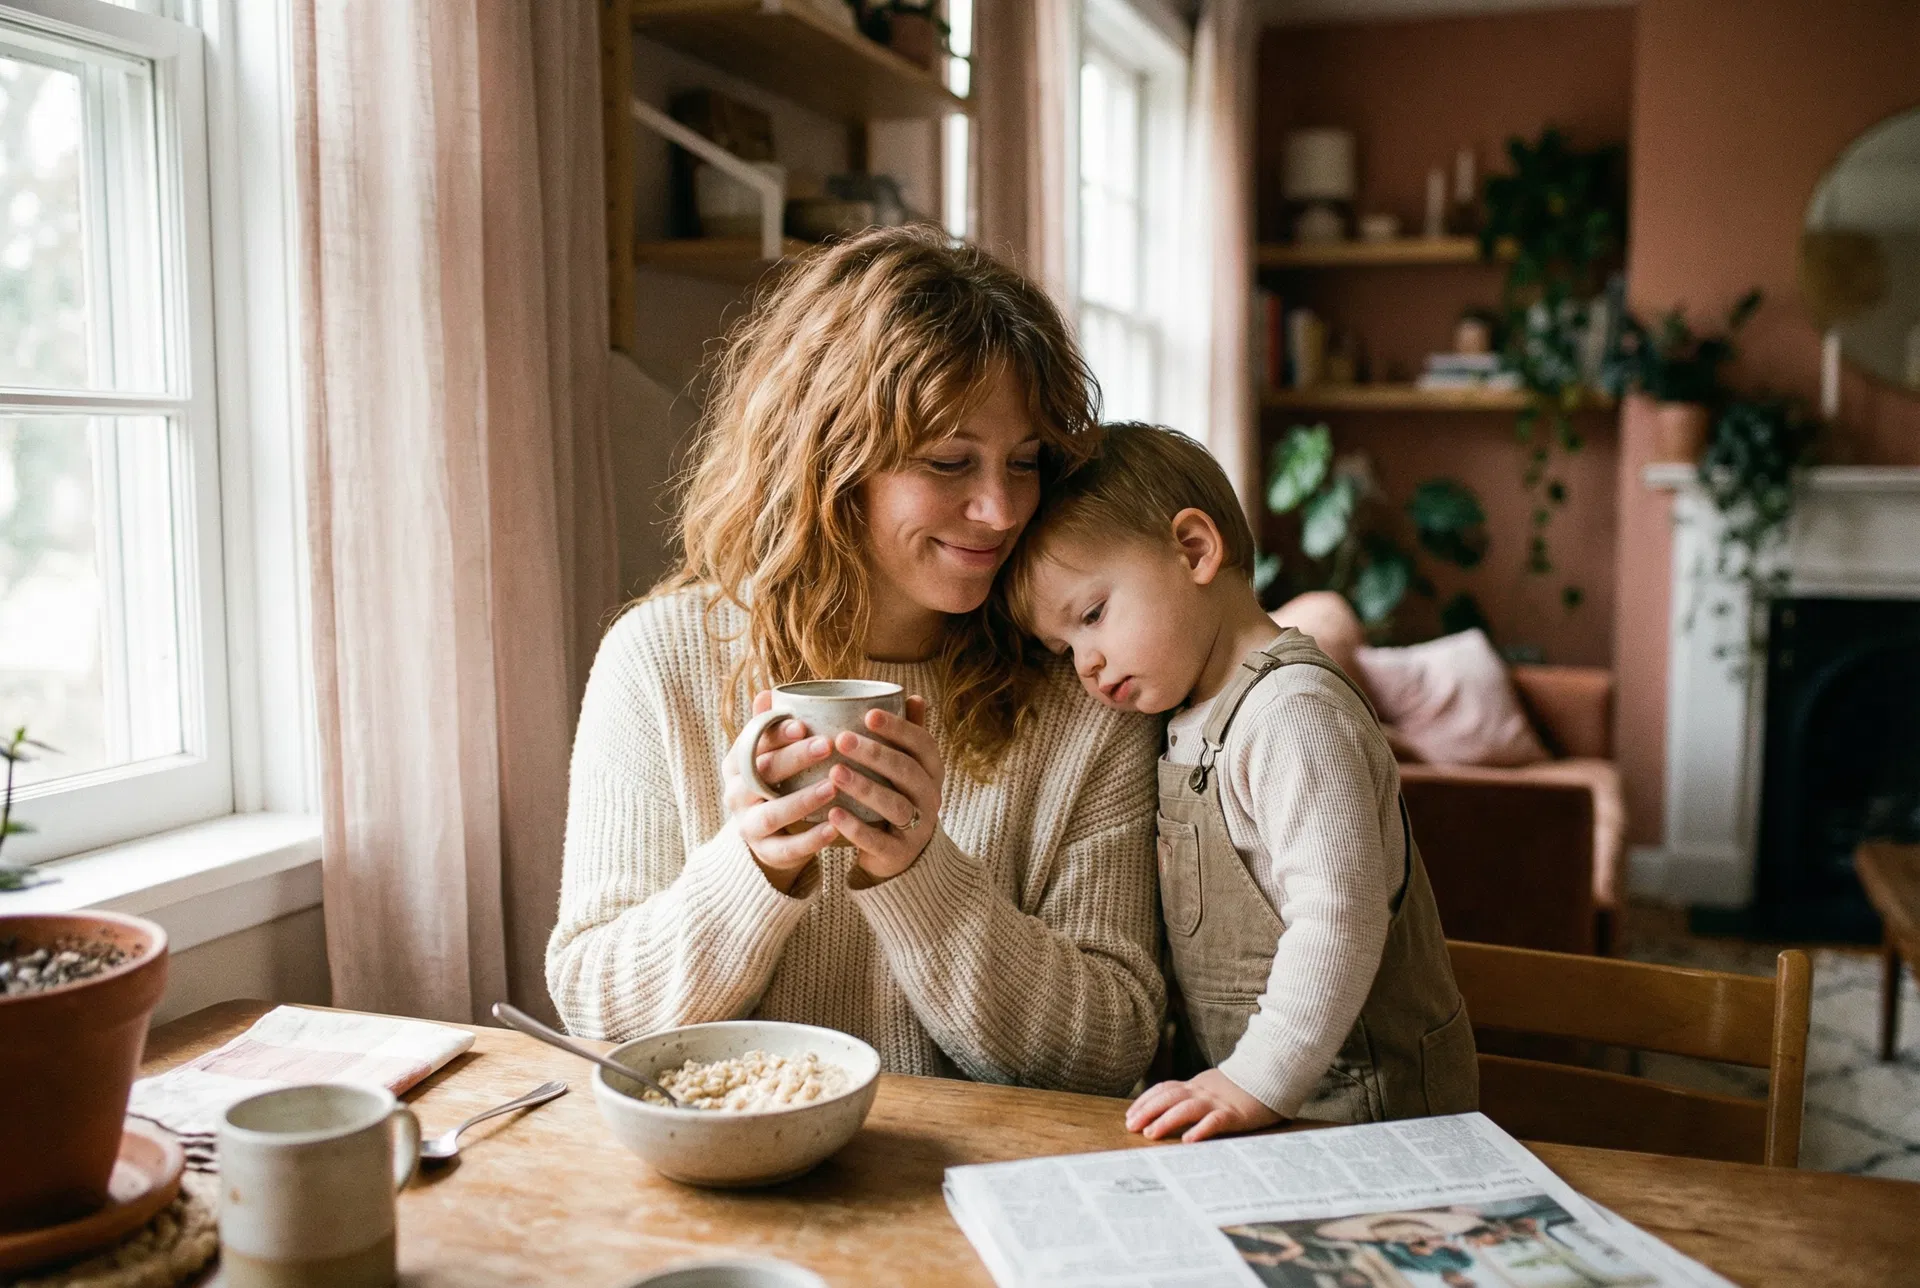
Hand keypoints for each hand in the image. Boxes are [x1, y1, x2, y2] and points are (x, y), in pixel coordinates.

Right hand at [722, 691, 839, 892]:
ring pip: (772, 813)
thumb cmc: (776, 782)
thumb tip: (769, 692)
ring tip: (832, 787)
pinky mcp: (766, 852)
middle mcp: (736, 794)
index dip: (775, 733)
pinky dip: (810, 840)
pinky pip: (787, 848)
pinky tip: (834, 828)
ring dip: (802, 800)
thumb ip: (770, 727)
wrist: (769, 835)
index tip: (803, 724)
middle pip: (761, 774)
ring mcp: (748, 825)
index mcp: (736, 763)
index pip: (752, 744)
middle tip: (825, 745)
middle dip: (793, 759)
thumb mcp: (770, 755)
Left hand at [826, 696, 941, 884]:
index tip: (869, 714)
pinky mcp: (899, 853)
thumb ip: (907, 733)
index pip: (922, 743)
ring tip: (834, 773)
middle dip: (875, 753)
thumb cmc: (898, 795)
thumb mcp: (906, 765)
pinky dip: (856, 827)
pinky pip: (879, 840)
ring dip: (865, 788)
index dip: (898, 728)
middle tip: (841, 739)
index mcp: (932, 769)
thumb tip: (911, 694)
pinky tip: (833, 813)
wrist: (902, 853)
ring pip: (895, 805)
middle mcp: (931, 796)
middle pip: (907, 771)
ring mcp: (919, 827)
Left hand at [1125, 1069, 1281, 1142]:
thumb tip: (1169, 1109)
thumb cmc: (1240, 1087)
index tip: (1130, 1115)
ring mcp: (1217, 1102)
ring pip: (1187, 1108)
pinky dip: (1200, 1130)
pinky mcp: (1234, 1114)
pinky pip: (1215, 1121)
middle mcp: (1202, 1091)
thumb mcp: (1212, 1087)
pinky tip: (1188, 1140)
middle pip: (1169, 1098)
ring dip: (1166, 1120)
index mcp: (1196, 1085)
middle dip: (1147, 1111)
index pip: (1164, 1090)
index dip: (1145, 1101)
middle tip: (1131, 1127)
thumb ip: (1193, 1095)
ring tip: (1151, 1134)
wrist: (1272, 1076)